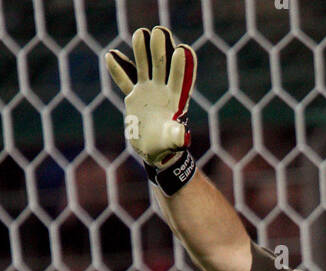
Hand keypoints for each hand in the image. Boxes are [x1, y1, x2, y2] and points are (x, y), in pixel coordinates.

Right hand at [105, 26, 196, 166]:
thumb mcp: (171, 143)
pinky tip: (110, 55)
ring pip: (144, 66)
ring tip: (140, 34)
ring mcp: (148, 91)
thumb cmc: (166, 147)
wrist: (154, 151)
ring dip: (142, 50)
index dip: (180, 66)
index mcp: (175, 100)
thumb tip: (183, 136)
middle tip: (158, 32)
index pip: (179, 79)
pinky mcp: (134, 96)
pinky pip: (125, 80)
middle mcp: (162, 91)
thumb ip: (176, 137)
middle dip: (160, 50)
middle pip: (161, 66)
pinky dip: (119, 69)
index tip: (181, 50)